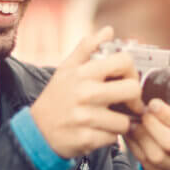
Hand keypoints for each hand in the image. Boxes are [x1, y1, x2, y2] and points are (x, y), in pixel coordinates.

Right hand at [30, 27, 144, 158]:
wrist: (37, 131)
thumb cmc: (56, 97)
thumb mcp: (67, 68)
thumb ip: (88, 48)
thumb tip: (108, 30)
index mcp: (83, 72)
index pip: (124, 61)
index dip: (132, 71)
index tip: (127, 80)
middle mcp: (85, 93)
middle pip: (133, 90)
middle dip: (133, 99)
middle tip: (126, 103)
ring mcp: (86, 117)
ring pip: (125, 120)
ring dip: (120, 122)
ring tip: (108, 119)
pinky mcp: (86, 139)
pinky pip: (114, 137)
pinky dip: (109, 136)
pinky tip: (98, 130)